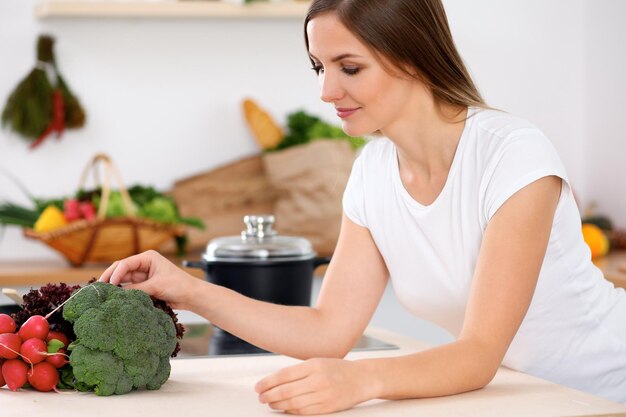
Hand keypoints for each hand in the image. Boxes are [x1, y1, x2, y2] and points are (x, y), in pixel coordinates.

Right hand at [98, 250, 198, 309]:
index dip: (115, 273)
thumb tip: (118, 295)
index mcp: (148, 258)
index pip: (125, 263)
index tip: (110, 284)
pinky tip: (114, 298)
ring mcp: (143, 276)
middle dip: (110, 278)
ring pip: (123, 280)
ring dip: (115, 286)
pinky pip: (129, 289)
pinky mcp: (144, 286)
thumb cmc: (179, 285)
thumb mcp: (156, 286)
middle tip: (98, 289)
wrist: (191, 296)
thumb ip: (137, 290)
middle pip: (121, 270)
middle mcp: (143, 265)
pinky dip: (122, 293)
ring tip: (103, 295)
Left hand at [255, 358, 376, 414]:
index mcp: (314, 365)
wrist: (363, 378)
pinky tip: (285, 409)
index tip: (258, 387)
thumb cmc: (339, 369)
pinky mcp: (328, 408)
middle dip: (269, 395)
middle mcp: (318, 380)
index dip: (268, 382)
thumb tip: (276, 381)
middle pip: (286, 391)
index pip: (284, 375)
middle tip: (261, 397)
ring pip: (293, 404)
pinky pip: (304, 412)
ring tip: (270, 403)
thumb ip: (299, 371)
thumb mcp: (319, 362)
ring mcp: (324, 395)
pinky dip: (292, 412)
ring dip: (278, 405)